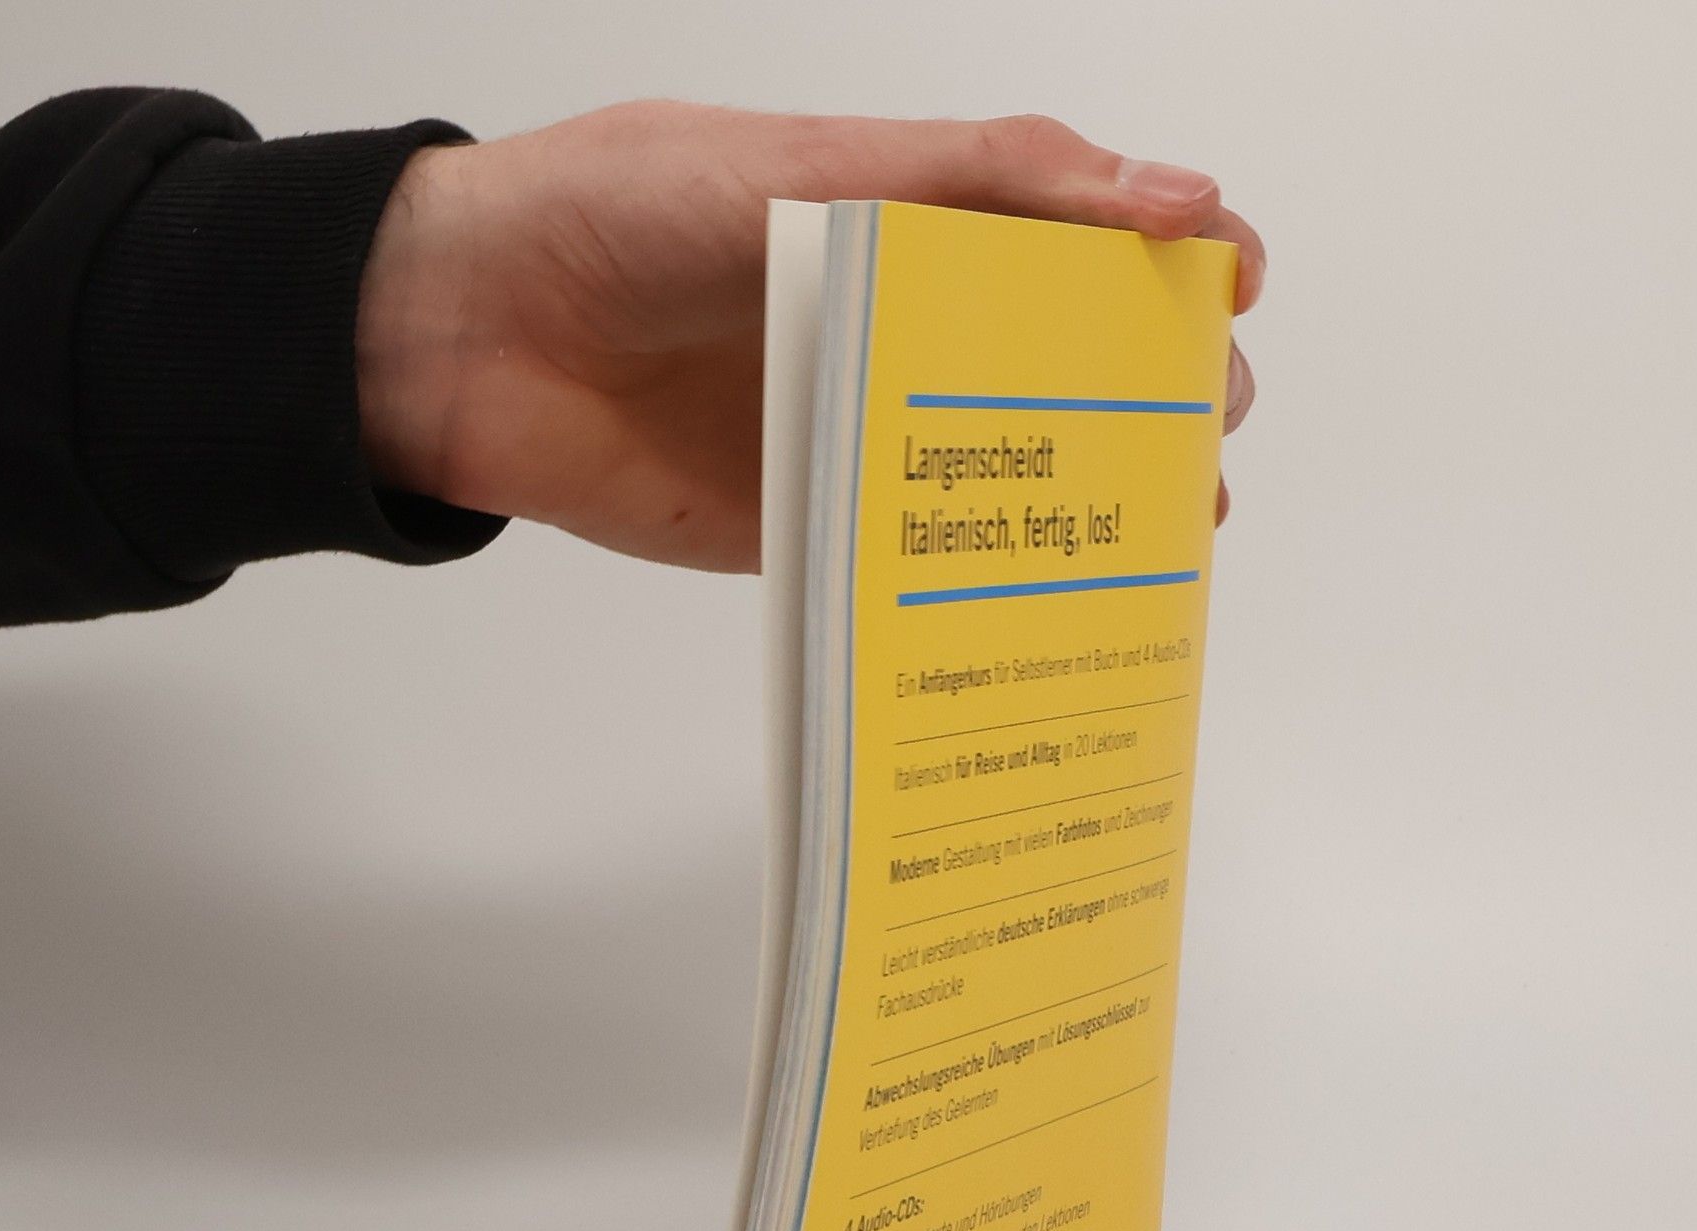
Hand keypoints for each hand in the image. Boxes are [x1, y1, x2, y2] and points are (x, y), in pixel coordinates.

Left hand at [357, 102, 1262, 571]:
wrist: (461, 337)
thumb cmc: (617, 212)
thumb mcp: (809, 164)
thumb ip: (974, 183)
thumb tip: (1158, 200)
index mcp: (910, 220)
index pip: (1075, 233)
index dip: (1166, 258)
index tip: (1235, 287)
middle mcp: (900, 328)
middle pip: (1065, 360)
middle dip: (1156, 389)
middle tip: (1207, 424)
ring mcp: (860, 432)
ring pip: (1009, 469)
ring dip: (1098, 497)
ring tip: (1174, 522)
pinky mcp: (812, 524)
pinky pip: (917, 558)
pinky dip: (989, 583)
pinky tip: (1060, 601)